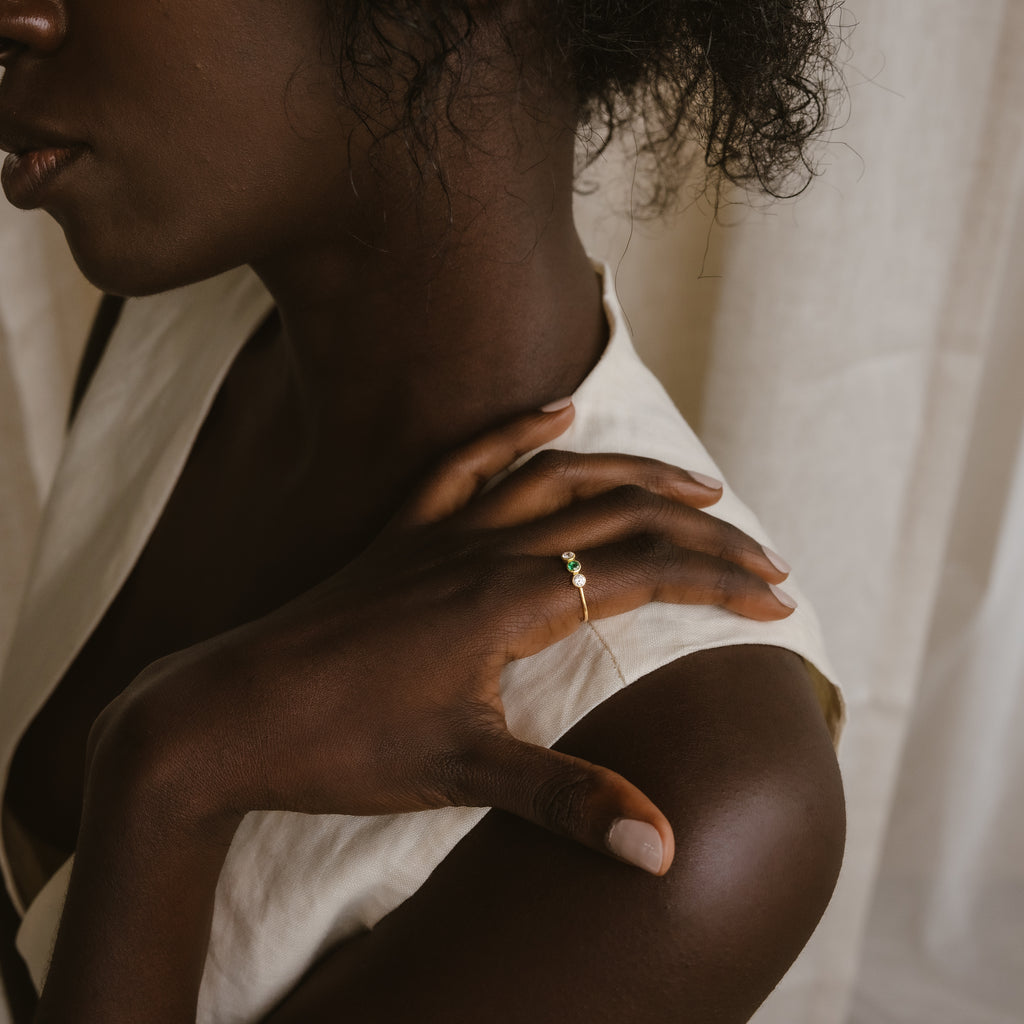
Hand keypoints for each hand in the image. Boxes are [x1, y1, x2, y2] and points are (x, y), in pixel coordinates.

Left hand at [89, 400, 794, 876]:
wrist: (229, 713)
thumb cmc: (344, 746)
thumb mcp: (465, 777)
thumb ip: (569, 800)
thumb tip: (664, 850)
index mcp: (511, 601)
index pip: (644, 574)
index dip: (719, 584)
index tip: (779, 601)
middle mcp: (486, 549)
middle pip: (619, 517)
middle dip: (702, 534)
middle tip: (764, 553)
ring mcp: (442, 533)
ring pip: (559, 478)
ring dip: (635, 477)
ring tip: (696, 486)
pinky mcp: (404, 533)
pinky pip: (469, 462)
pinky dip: (518, 432)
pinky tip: (556, 412)